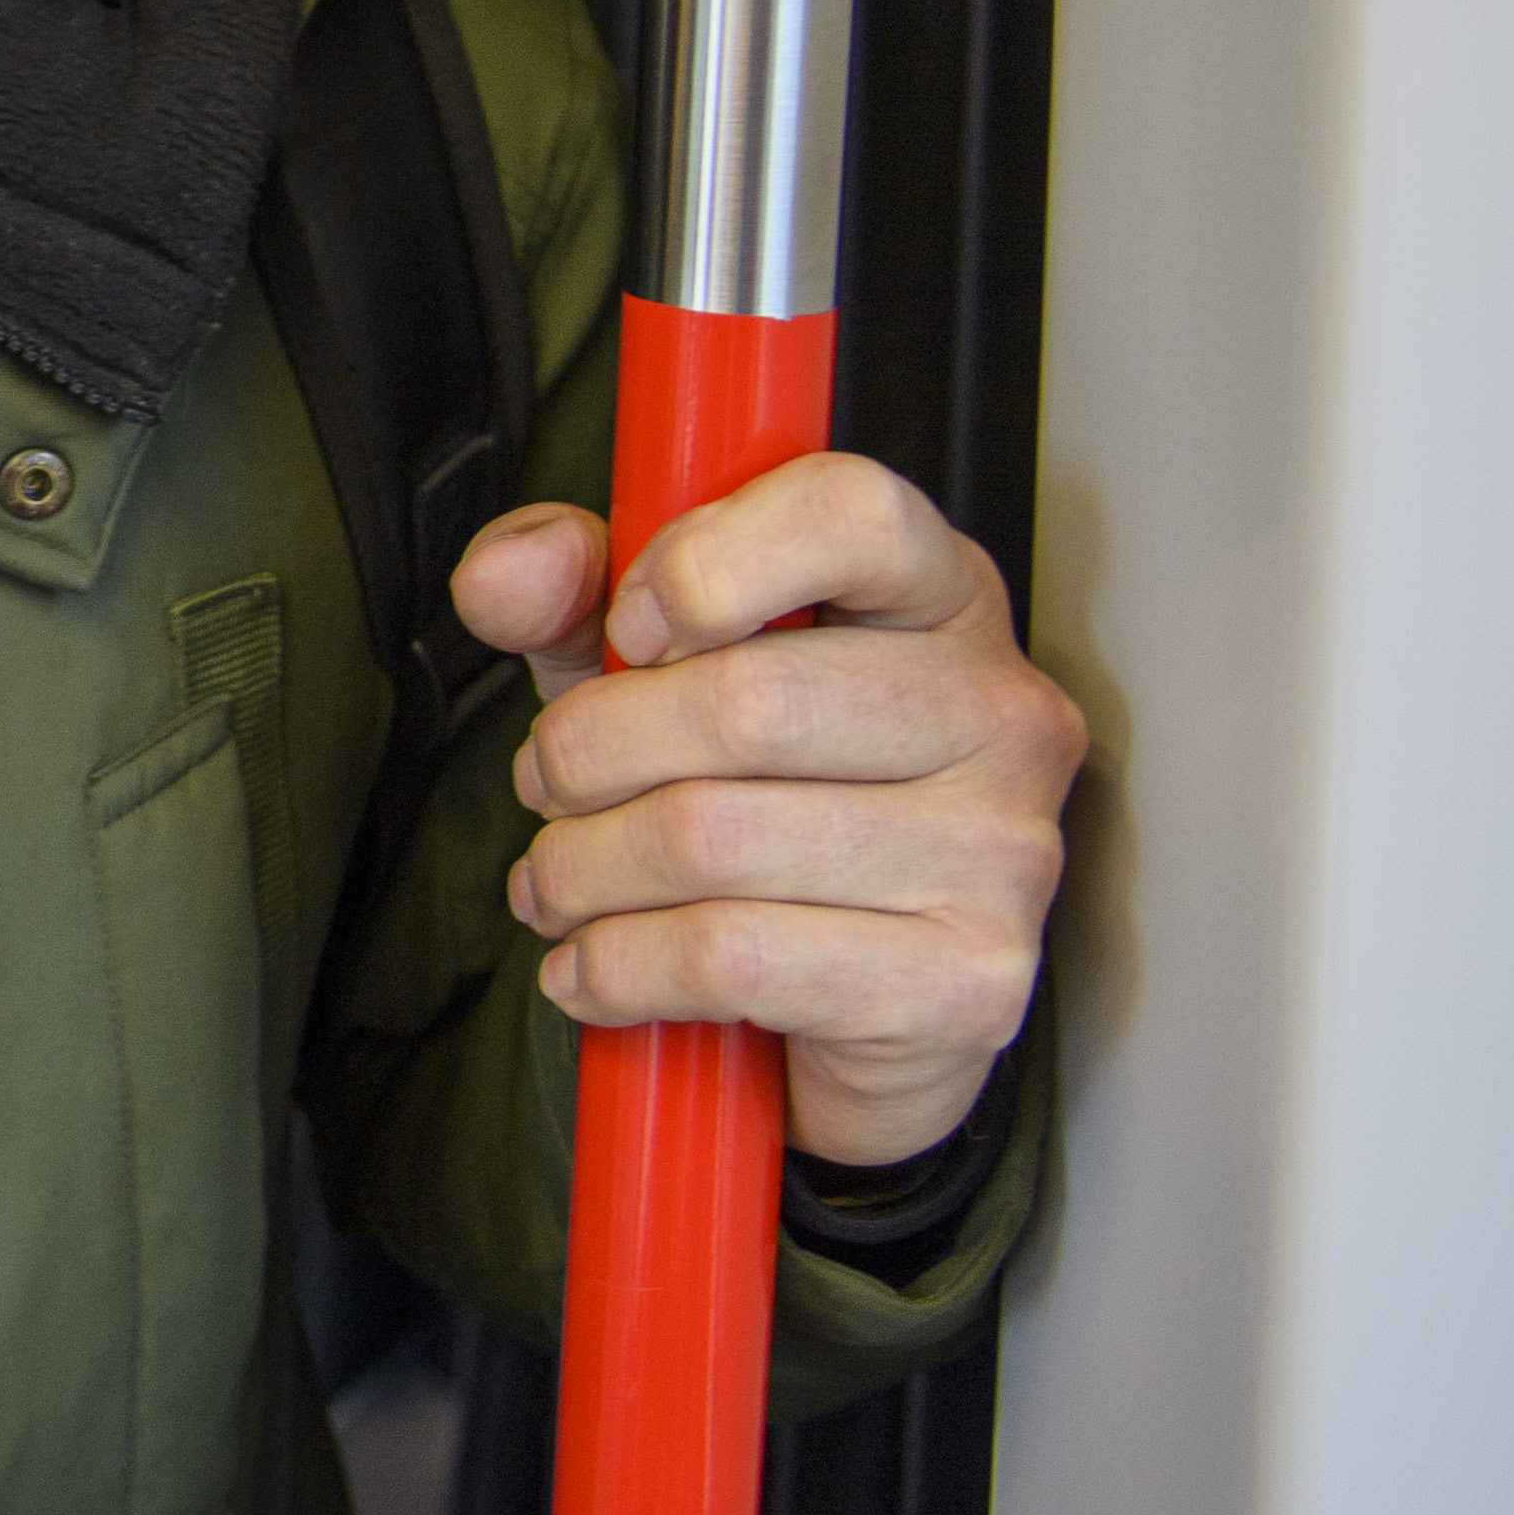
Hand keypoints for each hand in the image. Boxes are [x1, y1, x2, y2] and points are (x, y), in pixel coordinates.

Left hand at [451, 454, 1082, 1168]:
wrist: (854, 1002)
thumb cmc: (758, 794)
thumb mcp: (647, 663)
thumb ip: (568, 593)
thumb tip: (512, 572)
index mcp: (936, 595)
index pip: (847, 512)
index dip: (703, 562)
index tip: (627, 631)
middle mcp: (999, 712)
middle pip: (746, 700)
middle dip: (590, 753)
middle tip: (549, 786)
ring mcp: (1000, 853)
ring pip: (713, 839)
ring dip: (583, 870)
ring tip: (559, 884)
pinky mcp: (965, 984)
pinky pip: (731, 957)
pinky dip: (620, 966)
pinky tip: (594, 967)